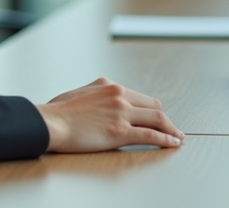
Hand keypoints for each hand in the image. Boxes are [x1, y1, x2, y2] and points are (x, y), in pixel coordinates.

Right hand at [36, 78, 183, 152]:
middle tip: (172, 128)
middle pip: (152, 105)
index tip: (157, 116)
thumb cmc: (57, 112)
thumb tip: (96, 104)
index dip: (151, 108)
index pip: (139, 96)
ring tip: (178, 137)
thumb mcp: (79, 94)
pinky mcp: (120, 131)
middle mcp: (118, 95)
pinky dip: (165, 139)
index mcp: (108, 85)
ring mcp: (121, 112)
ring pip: (157, 118)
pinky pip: (150, 135)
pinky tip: (172, 144)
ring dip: (171, 129)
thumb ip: (94, 96)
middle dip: (164, 118)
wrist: (50, 122)